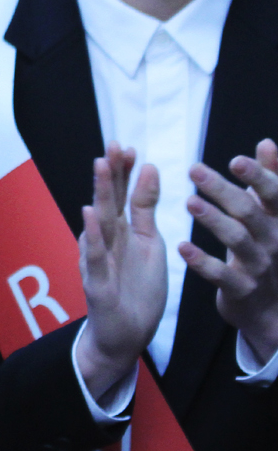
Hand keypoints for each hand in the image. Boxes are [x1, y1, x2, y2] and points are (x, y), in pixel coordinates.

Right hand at [77, 143, 165, 398]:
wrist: (124, 334)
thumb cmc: (135, 289)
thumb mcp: (149, 243)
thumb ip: (145, 208)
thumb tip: (150, 168)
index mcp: (122, 230)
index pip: (121, 194)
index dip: (124, 171)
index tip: (128, 146)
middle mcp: (106, 239)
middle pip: (109, 200)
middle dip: (111, 172)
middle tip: (113, 145)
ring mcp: (98, 259)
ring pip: (99, 221)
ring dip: (100, 193)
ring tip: (101, 166)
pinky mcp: (96, 282)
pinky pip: (92, 256)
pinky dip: (90, 236)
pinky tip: (89, 216)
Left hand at [182, 138, 277, 364]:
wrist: (272, 307)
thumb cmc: (266, 249)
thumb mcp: (271, 216)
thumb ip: (270, 179)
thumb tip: (266, 143)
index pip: (273, 194)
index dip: (258, 177)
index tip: (236, 160)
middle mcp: (273, 240)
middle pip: (249, 211)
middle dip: (223, 190)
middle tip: (194, 169)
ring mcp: (259, 266)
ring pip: (237, 240)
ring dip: (213, 220)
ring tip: (189, 202)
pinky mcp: (242, 289)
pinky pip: (222, 275)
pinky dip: (202, 262)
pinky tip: (182, 247)